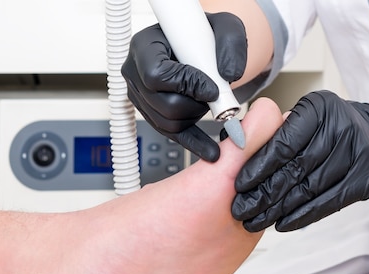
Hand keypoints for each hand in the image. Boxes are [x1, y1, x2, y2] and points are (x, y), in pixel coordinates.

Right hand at [121, 13, 246, 161]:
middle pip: (163, 105)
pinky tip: (211, 151)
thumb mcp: (225, 26)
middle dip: (196, 105)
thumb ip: (231, 44)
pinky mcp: (153, 114)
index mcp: (145, 46)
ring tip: (211, 103)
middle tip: (215, 95)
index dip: (186, 85)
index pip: (155, 75)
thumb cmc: (205, 34)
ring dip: (197, 117)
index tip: (212, 88)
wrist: (203, 47)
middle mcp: (136, 73)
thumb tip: (229, 74)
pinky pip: (172, 135)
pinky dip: (195, 143)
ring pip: (168, 123)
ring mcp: (142, 96)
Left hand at [232, 90, 368, 231]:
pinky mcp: (367, 178)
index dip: (259, 167)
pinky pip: (329, 202)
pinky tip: (282, 223)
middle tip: (241, 210)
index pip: (283, 143)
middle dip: (264, 193)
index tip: (239, 185)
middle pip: (296, 168)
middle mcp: (341, 127)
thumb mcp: (304, 117)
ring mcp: (358, 153)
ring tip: (256, 221)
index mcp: (318, 108)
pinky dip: (302, 215)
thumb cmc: (328, 128)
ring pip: (310, 189)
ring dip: (279, 209)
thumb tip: (235, 152)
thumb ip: (275, 132)